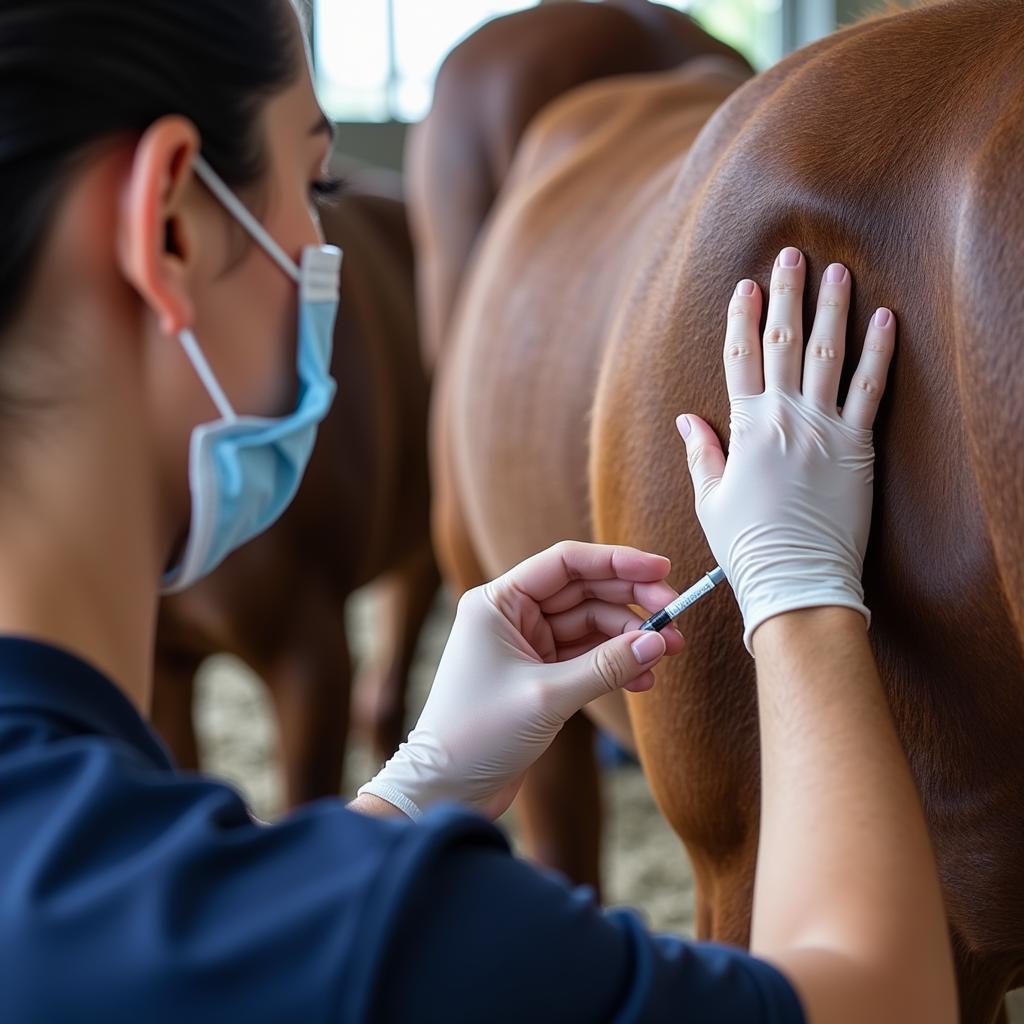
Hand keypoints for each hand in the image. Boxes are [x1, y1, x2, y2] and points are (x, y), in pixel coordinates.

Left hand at [357, 541, 683, 819]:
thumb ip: (606, 666)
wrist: (447, 790)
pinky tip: (643, 679)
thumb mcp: (548, 696)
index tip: (662, 570)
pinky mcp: (538, 675)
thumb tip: (658, 641)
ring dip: (629, 638)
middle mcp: (510, 615)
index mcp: (497, 602)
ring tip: (668, 653)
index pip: (565, 564)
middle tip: (675, 615)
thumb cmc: (478, 735)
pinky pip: (586, 657)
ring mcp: (525, 645)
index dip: (616, 562)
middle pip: (583, 591)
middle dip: (631, 602)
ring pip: (589, 626)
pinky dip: (614, 665)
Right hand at [677, 247, 894, 653]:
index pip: (740, 359)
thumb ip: (702, 454)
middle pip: (784, 343)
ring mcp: (825, 429)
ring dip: (833, 309)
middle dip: (786, 296)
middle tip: (791, 256)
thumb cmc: (748, 546)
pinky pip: (871, 389)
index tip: (746, 285)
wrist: (797, 580)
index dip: (742, 317)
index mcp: (746, 429)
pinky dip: (879, 352)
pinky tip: (885, 319)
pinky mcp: (858, 447)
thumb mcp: (711, 500)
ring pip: (829, 354)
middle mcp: (786, 418)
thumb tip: (687, 419)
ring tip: (838, 272)